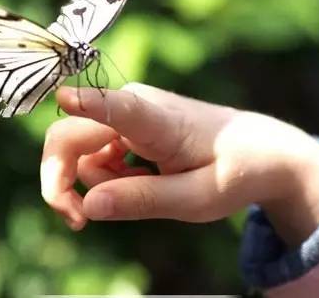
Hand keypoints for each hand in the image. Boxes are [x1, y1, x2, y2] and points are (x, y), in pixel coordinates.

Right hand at [41, 83, 318, 246]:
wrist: (256, 149)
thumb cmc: (232, 171)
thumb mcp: (195, 199)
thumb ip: (142, 201)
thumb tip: (89, 206)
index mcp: (159, 121)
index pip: (118, 107)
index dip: (87, 103)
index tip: (63, 97)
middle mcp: (134, 104)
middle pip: (69, 136)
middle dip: (62, 181)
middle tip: (78, 222)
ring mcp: (126, 110)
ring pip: (76, 148)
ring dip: (90, 182)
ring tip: (139, 195)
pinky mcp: (124, 119)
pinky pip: (91, 149)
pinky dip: (103, 175)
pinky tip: (136, 181)